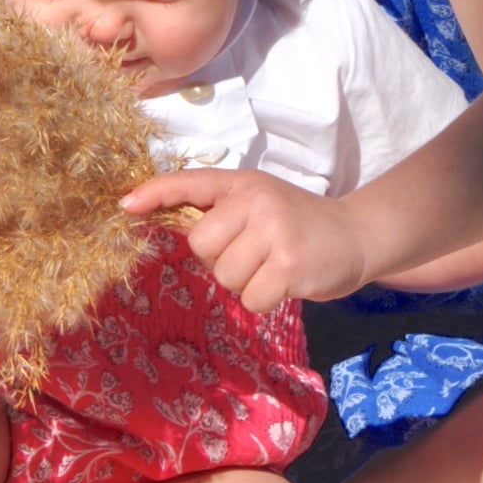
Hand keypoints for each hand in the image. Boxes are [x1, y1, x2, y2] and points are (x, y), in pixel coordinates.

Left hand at [122, 168, 366, 313]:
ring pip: (223, 276)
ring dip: (244, 282)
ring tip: (272, 266)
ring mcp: (273, 231)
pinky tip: (285, 283)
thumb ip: (223, 210)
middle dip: (220, 260)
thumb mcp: (260, 202)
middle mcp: (255, 200)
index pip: (189, 182)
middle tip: (253, 255)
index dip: (154, 193)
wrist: (358, 235)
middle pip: (200, 245)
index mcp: (242, 183)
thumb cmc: (299, 223)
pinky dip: (264, 300)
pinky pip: (249, 298)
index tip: (125, 207)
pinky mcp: (289, 265)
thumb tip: (172, 228)